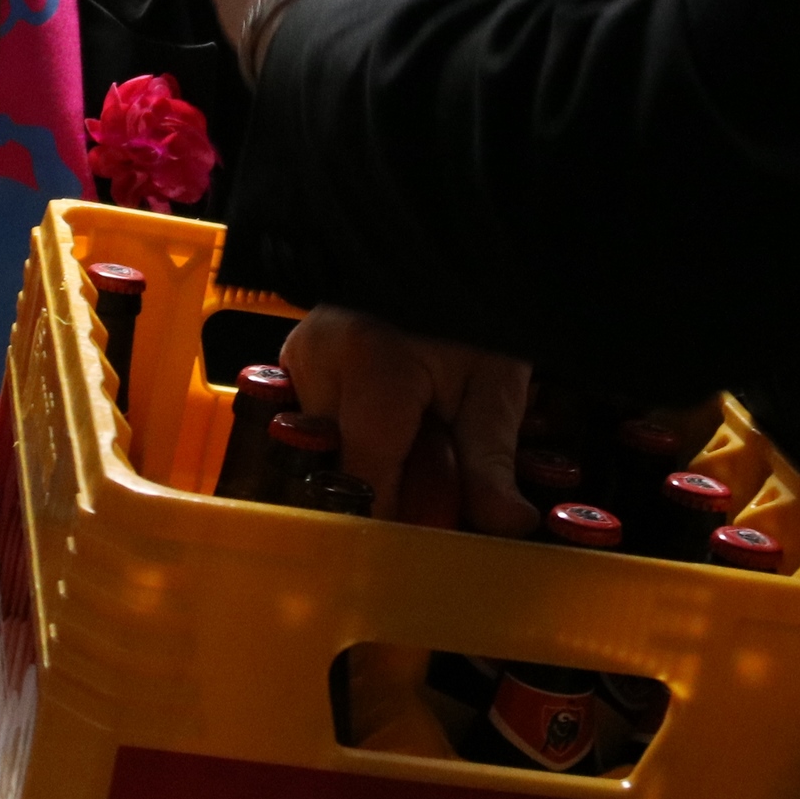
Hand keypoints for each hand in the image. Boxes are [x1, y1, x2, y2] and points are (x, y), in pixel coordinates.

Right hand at [281, 306, 535, 535]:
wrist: (440, 246)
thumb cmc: (470, 307)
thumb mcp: (494, 381)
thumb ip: (490, 459)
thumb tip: (507, 524)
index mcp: (370, 364)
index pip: (362, 476)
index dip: (389, 522)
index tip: (415, 551)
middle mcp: (319, 358)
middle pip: (336, 467)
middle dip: (381, 492)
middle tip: (428, 484)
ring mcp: (297, 355)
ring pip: (320, 449)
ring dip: (363, 462)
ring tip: (412, 442)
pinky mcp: (292, 357)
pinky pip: (311, 422)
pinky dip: (347, 437)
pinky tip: (386, 426)